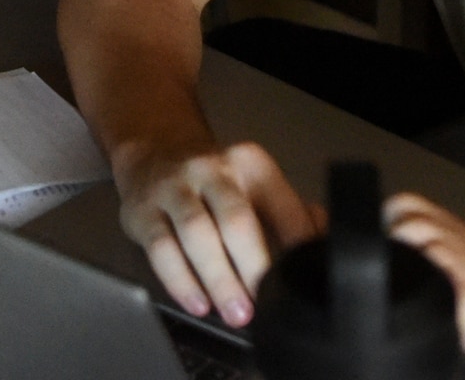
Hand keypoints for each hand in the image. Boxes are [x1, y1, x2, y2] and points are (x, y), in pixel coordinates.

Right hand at [115, 139, 321, 327]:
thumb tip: (322, 246)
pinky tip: (196, 303)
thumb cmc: (214, 181)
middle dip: (253, 268)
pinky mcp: (142, 211)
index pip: (282, 207)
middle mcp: (212, 169)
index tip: (302, 281)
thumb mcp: (254, 185)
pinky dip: (180, 281)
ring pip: (198, 234)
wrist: (153, 151)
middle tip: (263, 305)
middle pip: (236, 220)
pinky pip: (161, 248)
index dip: (296, 247)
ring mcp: (174, 187)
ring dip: (219, 279)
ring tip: (235, 313)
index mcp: (250, 164)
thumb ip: (291, 216)